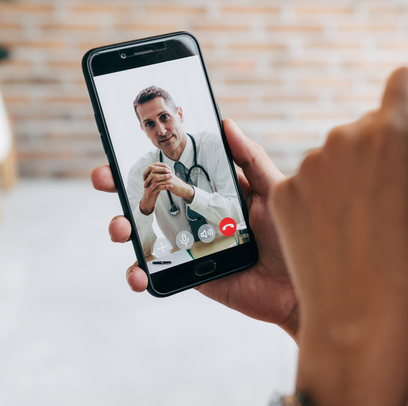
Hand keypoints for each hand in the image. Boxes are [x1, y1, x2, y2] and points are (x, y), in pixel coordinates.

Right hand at [92, 119, 298, 338]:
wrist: (303, 286)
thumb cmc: (296, 235)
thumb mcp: (274, 191)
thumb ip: (251, 158)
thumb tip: (226, 122)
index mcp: (216, 191)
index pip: (177, 171)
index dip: (148, 160)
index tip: (122, 146)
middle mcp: (199, 216)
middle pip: (152, 198)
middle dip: (121, 187)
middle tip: (104, 179)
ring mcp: (192, 245)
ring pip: (146, 234)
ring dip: (122, 227)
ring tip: (119, 228)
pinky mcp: (191, 274)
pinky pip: (159, 272)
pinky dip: (140, 273)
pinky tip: (139, 273)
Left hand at [139, 163, 193, 214]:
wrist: (183, 188)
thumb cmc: (175, 184)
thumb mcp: (168, 178)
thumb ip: (161, 175)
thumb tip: (153, 175)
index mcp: (164, 169)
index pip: (152, 168)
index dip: (147, 173)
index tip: (145, 179)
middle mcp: (165, 172)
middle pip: (152, 173)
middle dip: (147, 180)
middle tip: (144, 186)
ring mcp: (167, 177)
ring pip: (154, 180)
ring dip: (150, 186)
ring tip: (147, 191)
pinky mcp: (168, 183)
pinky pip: (158, 186)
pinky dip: (154, 190)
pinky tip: (152, 193)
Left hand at [270, 67, 407, 403]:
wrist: (361, 324)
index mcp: (393, 134)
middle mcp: (344, 138)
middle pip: (375, 122)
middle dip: (394, 148)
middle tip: (407, 198)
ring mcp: (308, 166)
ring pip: (344, 151)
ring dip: (361, 173)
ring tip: (376, 224)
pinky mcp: (284, 193)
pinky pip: (317, 178)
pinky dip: (333, 196)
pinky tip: (346, 233)